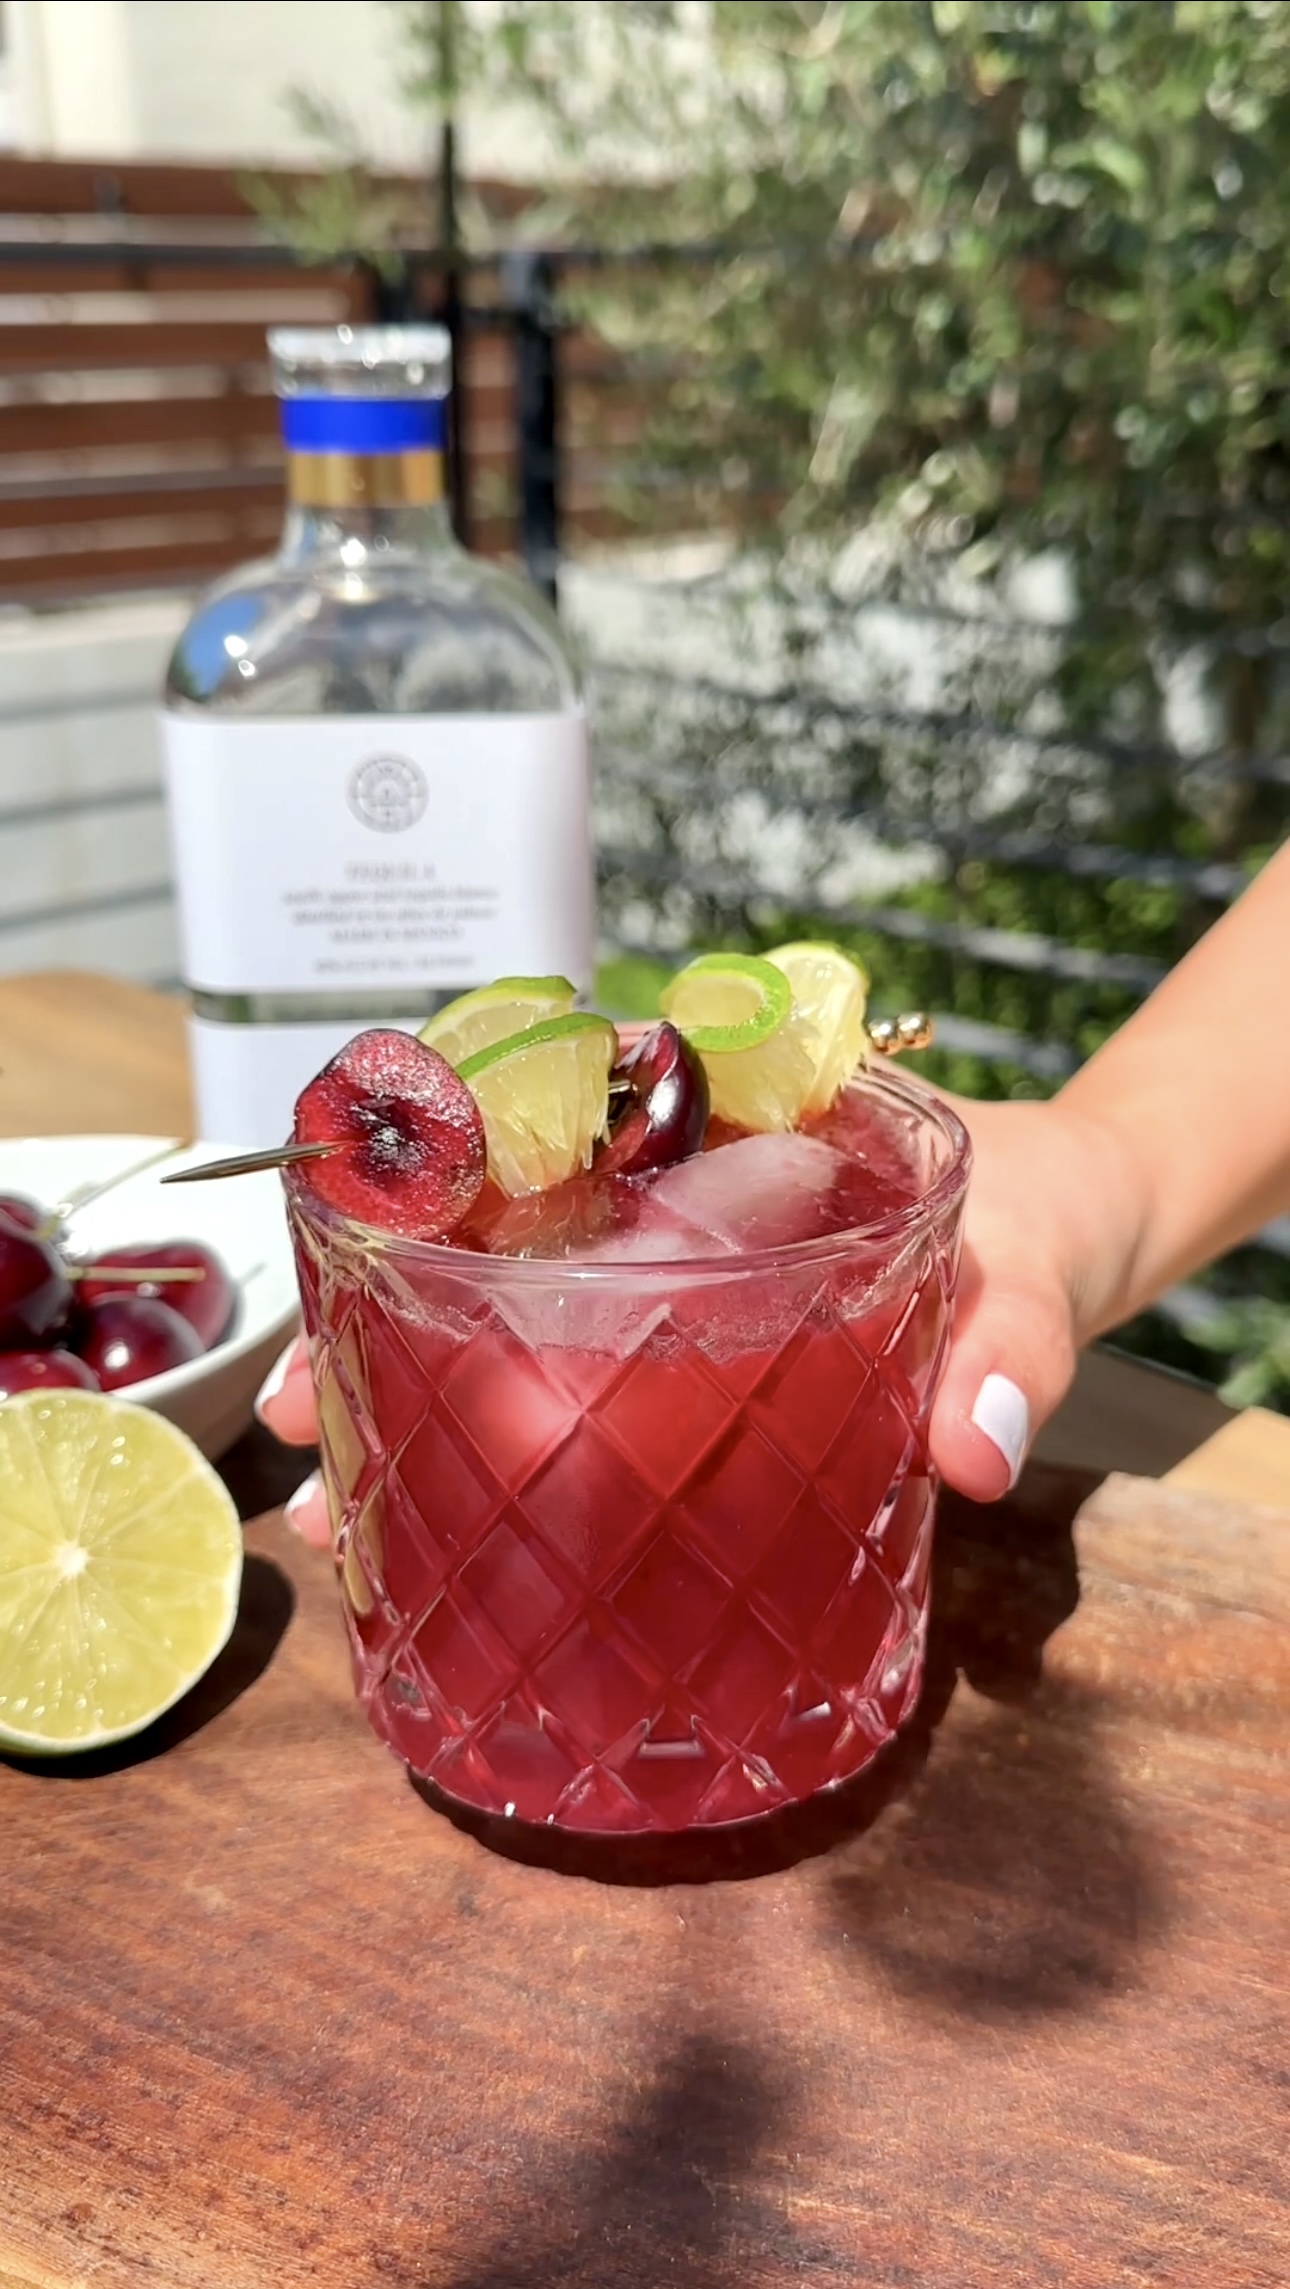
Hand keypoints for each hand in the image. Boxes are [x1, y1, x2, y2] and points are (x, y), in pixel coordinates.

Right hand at [255, 1090, 1146, 1538]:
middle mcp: (669, 1207)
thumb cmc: (1048, 1214)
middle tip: (297, 1433)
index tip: (334, 1271)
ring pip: (515, 1338)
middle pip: (483, 1251)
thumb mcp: (1031, 1262)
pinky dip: (517, 1469)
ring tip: (344, 1518)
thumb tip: (975, 1450)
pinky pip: (591, 1413)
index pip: (527, 1132)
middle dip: (378, 1333)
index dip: (411, 1202)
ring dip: (422, 1416)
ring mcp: (678, 1298)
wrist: (1092, 1238)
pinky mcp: (710, 1383)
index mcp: (716, 1134)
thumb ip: (1009, 1342)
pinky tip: (460, 1545)